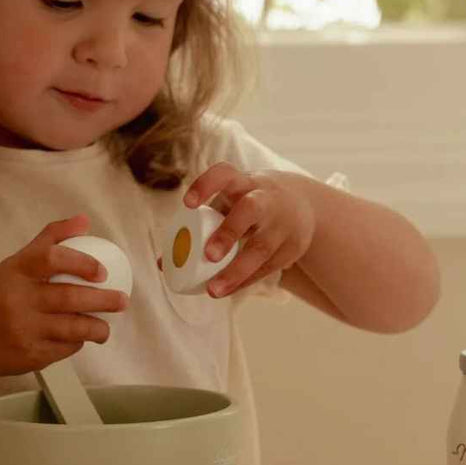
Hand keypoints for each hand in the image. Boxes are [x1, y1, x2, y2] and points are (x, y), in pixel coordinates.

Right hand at [0, 213, 128, 378]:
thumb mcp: (13, 265)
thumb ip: (48, 241)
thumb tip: (84, 221)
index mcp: (15, 271)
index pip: (52, 258)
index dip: (83, 263)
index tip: (102, 272)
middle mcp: (18, 299)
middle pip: (69, 297)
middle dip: (104, 300)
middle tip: (122, 300)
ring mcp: (23, 330)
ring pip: (73, 328)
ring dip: (98, 328)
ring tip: (105, 326)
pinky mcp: (29, 356)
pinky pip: (64, 349)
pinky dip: (77, 343)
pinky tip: (80, 338)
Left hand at [181, 163, 315, 297]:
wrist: (303, 204)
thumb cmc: (249, 204)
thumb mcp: (229, 205)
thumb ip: (198, 226)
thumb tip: (162, 263)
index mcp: (244, 182)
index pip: (225, 174)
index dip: (206, 185)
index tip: (187, 204)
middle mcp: (266, 198)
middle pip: (249, 209)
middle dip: (228, 232)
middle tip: (208, 256)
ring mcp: (283, 223)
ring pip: (262, 246)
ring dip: (236, 270)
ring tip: (213, 290)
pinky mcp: (293, 246)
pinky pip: (268, 267)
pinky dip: (246, 281)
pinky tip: (229, 290)